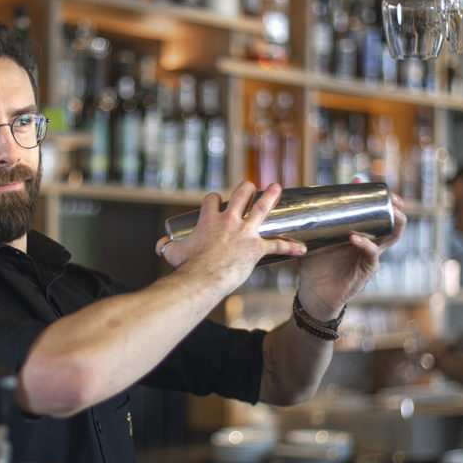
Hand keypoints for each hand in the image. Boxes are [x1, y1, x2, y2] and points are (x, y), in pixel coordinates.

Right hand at [155, 181, 306, 294]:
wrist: (203, 277)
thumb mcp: (173, 253)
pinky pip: (278, 245)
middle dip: (246, 188)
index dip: (214, 199)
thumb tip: (158, 245)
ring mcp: (244, 233)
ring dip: (271, 197)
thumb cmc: (188, 266)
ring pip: (262, 209)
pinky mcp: (256, 248)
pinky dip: (291, 246)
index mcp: (209, 220)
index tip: (215, 201)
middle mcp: (229, 221)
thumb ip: (166, 247)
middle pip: (240, 195)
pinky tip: (303, 248)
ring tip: (277, 187)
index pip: (212, 200)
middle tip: (250, 186)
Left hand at [295, 192, 406, 319]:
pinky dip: (365, 244)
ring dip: (393, 223)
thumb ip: (311, 222)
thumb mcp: (312, 239)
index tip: (364, 181)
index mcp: (358, 232)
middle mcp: (368, 242)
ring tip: (391, 211)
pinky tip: (355, 237)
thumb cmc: (314, 265)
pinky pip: (371, 255)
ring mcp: (369, 256)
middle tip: (392, 196)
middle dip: (394, 207)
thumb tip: (300, 199)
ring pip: (392, 237)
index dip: (374, 197)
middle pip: (391, 221)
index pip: (372, 211)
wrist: (313, 292)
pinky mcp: (366, 270)